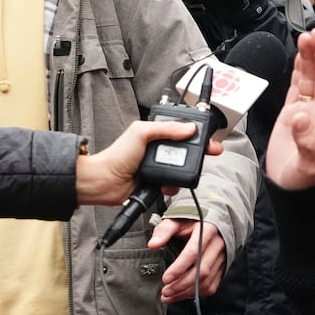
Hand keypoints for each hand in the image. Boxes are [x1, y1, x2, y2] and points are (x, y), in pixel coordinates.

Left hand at [75, 120, 222, 205]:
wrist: (106, 181)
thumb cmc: (116, 155)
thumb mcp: (141, 133)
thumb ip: (166, 128)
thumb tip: (189, 128)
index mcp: (155, 133)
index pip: (182, 130)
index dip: (197, 133)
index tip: (209, 138)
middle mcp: (159, 148)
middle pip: (187, 150)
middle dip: (197, 154)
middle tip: (209, 153)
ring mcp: (159, 165)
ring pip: (183, 168)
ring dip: (184, 172)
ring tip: (177, 172)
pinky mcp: (159, 181)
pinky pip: (175, 184)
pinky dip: (173, 185)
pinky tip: (165, 184)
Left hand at [150, 216, 227, 301]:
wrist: (212, 222)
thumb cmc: (192, 221)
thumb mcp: (176, 220)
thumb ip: (164, 231)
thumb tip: (153, 244)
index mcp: (207, 231)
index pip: (193, 253)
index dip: (179, 268)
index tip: (166, 278)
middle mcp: (218, 245)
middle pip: (201, 271)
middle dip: (181, 285)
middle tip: (165, 291)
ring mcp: (222, 258)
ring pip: (207, 281)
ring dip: (187, 292)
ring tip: (170, 295)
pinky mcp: (222, 268)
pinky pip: (212, 286)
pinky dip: (197, 293)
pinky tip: (183, 294)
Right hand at [266, 28, 314, 189]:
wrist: (290, 188)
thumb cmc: (304, 180)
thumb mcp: (308, 166)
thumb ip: (306, 143)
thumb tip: (300, 119)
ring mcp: (308, 110)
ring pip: (312, 77)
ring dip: (311, 57)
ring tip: (307, 36)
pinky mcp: (293, 111)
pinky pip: (299, 84)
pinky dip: (299, 68)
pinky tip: (300, 53)